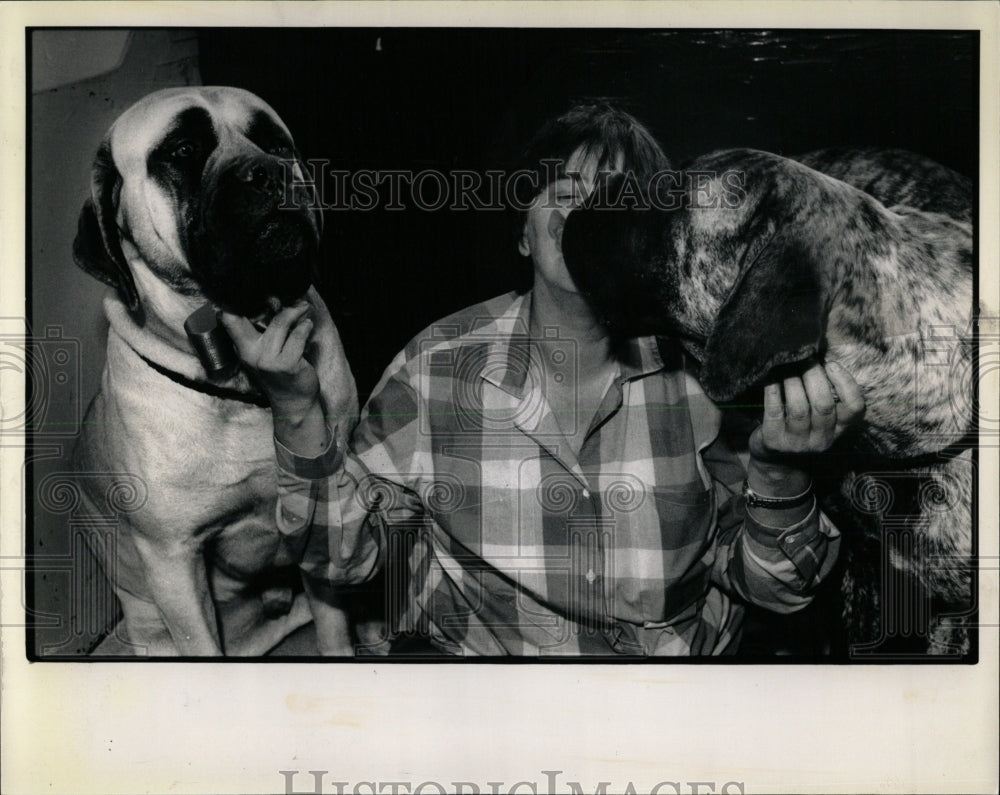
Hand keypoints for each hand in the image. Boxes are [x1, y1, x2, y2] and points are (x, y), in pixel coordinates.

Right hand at [220, 299, 320, 418]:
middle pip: (256, 315)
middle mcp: (252, 354)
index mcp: (243, 348)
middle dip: (271, 301)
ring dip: (295, 312)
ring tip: (303, 309)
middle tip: (289, 297)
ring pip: (280, 324)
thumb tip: (275, 299)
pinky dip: (305, 327)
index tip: (248, 287)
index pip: (230, 320)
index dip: (232, 302)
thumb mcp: (266, 352)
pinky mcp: (287, 365)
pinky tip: (308, 325)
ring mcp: (268, 361)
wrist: (294, 401)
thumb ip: (265, 331)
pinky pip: (297, 336)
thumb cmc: (282, 372)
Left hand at [749, 360, 864, 462]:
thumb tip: (819, 355)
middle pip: (824, 405)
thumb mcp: (819, 416)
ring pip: (799, 408)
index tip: (831, 364)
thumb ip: (825, 392)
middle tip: (804, 360)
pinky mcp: (774, 442)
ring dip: (793, 382)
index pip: (855, 407)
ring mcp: (798, 443)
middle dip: (813, 377)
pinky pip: (774, 411)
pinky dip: (773, 391)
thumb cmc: (799, 426)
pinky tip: (770, 378)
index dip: (845, 383)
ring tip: (787, 366)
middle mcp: (822, 439)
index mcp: (839, 429)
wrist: (775, 460)